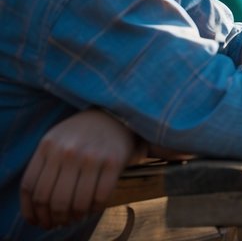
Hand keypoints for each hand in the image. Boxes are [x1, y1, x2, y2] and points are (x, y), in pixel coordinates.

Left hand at [21, 109, 143, 228]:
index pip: (31, 187)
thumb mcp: (55, 141)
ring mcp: (92, 156)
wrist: (115, 114)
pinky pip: (100, 196)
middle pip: (52, 198)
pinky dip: (94, 209)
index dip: (32, 210)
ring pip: (76, 202)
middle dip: (54, 218)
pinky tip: (92, 208)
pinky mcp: (114, 161)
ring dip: (74, 217)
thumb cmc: (81, 133)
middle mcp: (68, 151)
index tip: (39, 221)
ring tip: (75, 217)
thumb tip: (37, 208)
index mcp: (48, 146)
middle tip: (59, 223)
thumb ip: (43, 167)